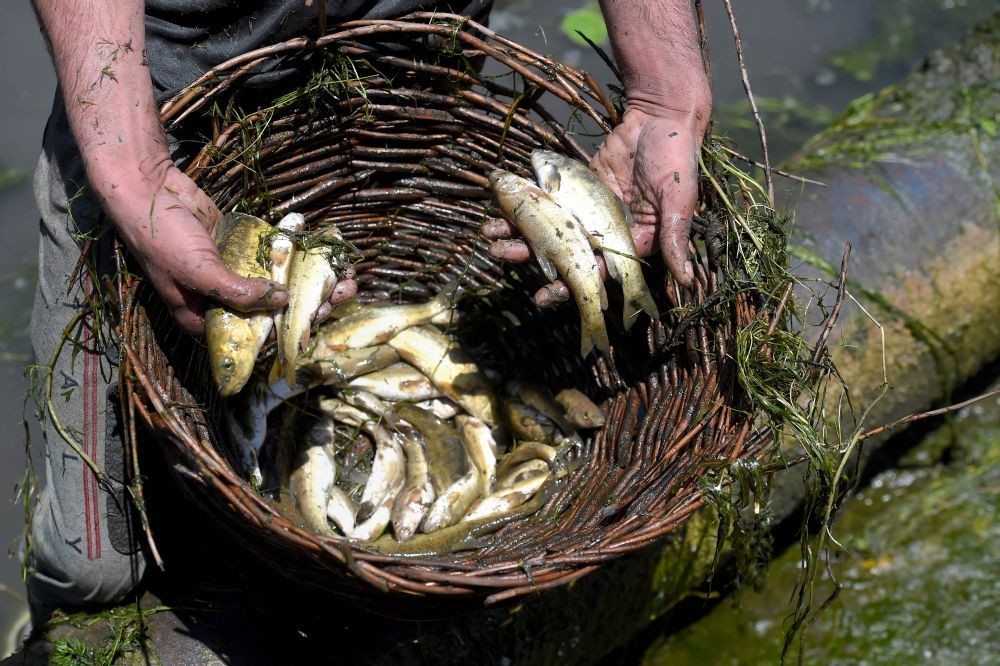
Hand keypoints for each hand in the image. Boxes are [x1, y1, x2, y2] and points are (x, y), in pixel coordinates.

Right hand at [106, 163, 354, 334]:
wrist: (146, 187)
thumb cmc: (162, 238)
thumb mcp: (199, 272)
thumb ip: (237, 292)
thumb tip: (282, 302)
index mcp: (206, 318)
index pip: (252, 337)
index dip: (286, 334)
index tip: (316, 321)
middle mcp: (222, 300)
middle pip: (273, 312)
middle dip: (308, 307)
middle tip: (340, 297)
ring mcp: (234, 272)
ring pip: (279, 284)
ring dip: (311, 283)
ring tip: (344, 279)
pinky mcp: (243, 247)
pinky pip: (275, 256)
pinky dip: (299, 256)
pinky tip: (326, 256)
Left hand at [483, 107, 707, 305]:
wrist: (660, 116)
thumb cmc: (676, 158)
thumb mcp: (678, 198)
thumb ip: (675, 236)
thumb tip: (685, 279)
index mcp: (630, 245)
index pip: (596, 274)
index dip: (570, 287)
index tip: (543, 295)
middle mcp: (603, 233)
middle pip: (563, 254)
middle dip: (533, 260)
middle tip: (503, 258)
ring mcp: (583, 211)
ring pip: (548, 229)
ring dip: (519, 234)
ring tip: (490, 237)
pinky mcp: (571, 188)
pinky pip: (544, 202)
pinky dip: (522, 206)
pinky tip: (499, 209)